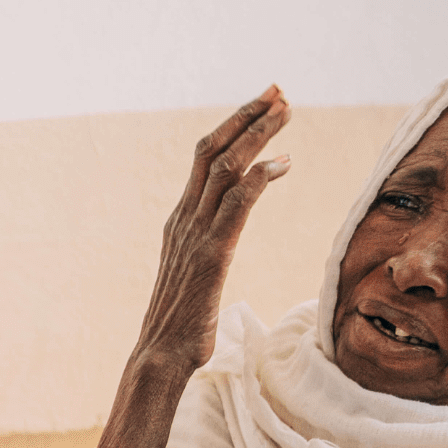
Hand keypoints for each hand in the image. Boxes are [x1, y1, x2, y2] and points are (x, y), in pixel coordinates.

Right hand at [135, 87, 292, 367]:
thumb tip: (225, 242)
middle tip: (278, 91)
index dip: (234, 127)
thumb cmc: (182, 324)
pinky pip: (236, 204)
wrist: (160, 355)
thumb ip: (210, 249)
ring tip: (287, 112)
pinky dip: (261, 177)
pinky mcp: (212, 254)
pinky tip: (283, 163)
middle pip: (213, 150)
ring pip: (225, 167)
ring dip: (258, 134)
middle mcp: (184, 219)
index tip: (263, 106)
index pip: (205, 159)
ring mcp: (195, 234)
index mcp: (180, 221)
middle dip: (246, 116)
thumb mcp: (197, 275)